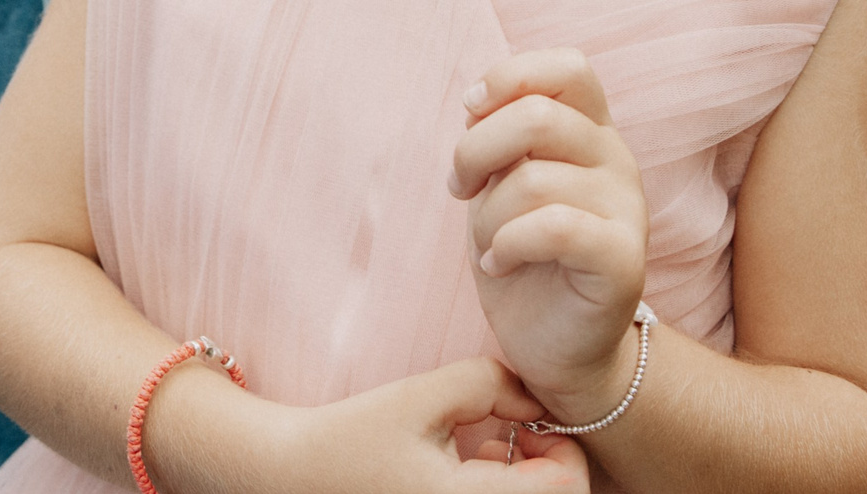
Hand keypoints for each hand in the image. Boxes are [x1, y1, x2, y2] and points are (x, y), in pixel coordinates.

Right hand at [267, 358, 586, 491]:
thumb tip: (534, 400)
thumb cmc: (356, 436)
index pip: (566, 487)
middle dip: (549, 465)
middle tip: (513, 431)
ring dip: (529, 481)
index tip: (528, 418)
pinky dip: (503, 490)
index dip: (564, 446)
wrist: (300, 476)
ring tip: (488, 446)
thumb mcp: (422, 395)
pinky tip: (472, 467)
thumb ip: (487, 384)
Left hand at [452, 51, 648, 420]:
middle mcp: (616, 160)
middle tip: (461, 190)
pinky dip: (507, 244)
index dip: (511, 77)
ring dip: (487, 216)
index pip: (570, 67)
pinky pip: (554, 227)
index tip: (470, 112)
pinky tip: (498, 264)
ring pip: (534, 180)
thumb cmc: (522, 255)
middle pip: (538, 116)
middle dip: (475, 152)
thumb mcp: (500, 183)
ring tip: (489, 244)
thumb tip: (478, 103)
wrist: (556, 346)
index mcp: (589, 132)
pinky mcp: (624, 260)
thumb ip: (499, 137)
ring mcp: (627, 210)